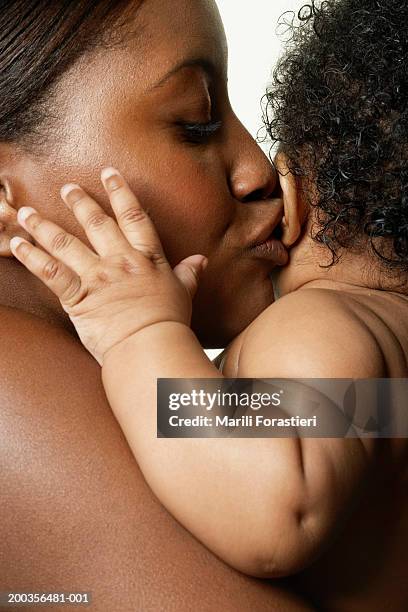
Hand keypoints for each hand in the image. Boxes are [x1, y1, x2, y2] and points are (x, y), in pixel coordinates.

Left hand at [10, 167, 206, 364]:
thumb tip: (201, 260)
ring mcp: (97, 277)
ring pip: (66, 243)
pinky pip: (50, 272)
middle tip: (67, 187)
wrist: (151, 345)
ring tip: (27, 212)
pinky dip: (32, 257)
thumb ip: (189, 274)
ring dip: (44, 225)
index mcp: (147, 258)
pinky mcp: (78, 297)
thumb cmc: (168, 323)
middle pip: (97, 223)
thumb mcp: (183, 293)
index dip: (121, 192)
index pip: (133, 217)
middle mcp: (120, 260)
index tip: (109, 174)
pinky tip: (17, 243)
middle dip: (80, 202)